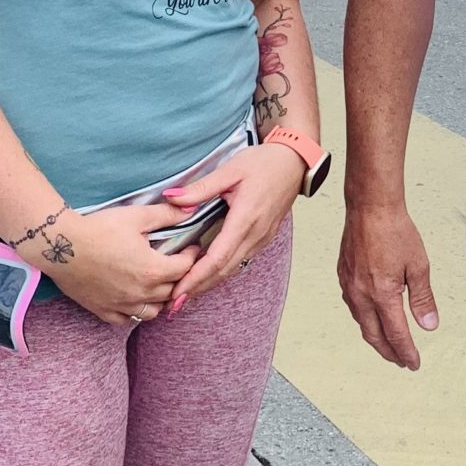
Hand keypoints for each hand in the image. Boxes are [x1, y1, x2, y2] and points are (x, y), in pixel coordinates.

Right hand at [34, 204, 196, 328]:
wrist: (61, 244)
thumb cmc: (99, 228)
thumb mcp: (136, 216)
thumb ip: (167, 215)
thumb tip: (191, 210)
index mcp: (153, 270)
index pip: (185, 268)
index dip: (192, 256)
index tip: (191, 248)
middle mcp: (141, 293)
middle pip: (173, 292)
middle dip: (179, 278)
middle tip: (177, 265)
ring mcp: (122, 305)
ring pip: (153, 312)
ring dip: (160, 299)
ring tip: (158, 284)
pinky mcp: (103, 310)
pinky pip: (127, 319)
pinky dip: (135, 312)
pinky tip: (134, 299)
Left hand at [163, 144, 304, 313]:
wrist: (294, 162)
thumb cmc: (264, 163)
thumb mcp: (230, 170)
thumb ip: (200, 188)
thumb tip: (171, 197)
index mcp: (245, 219)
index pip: (217, 258)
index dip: (196, 278)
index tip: (177, 291)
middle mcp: (255, 235)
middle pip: (223, 271)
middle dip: (198, 288)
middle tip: (174, 303)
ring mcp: (261, 239)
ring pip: (232, 268)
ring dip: (209, 283)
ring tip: (186, 294)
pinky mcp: (263, 238)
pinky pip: (240, 261)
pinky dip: (221, 271)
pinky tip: (207, 274)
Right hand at [337, 200, 438, 369]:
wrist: (370, 207)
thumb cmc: (395, 231)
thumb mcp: (419, 266)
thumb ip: (423, 299)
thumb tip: (428, 325)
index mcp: (382, 294)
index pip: (396, 334)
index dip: (406, 352)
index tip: (414, 363)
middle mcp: (361, 295)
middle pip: (374, 336)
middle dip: (389, 352)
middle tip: (402, 361)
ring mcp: (349, 286)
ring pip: (362, 323)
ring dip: (376, 338)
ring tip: (389, 345)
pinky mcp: (343, 276)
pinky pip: (354, 307)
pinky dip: (365, 320)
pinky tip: (373, 318)